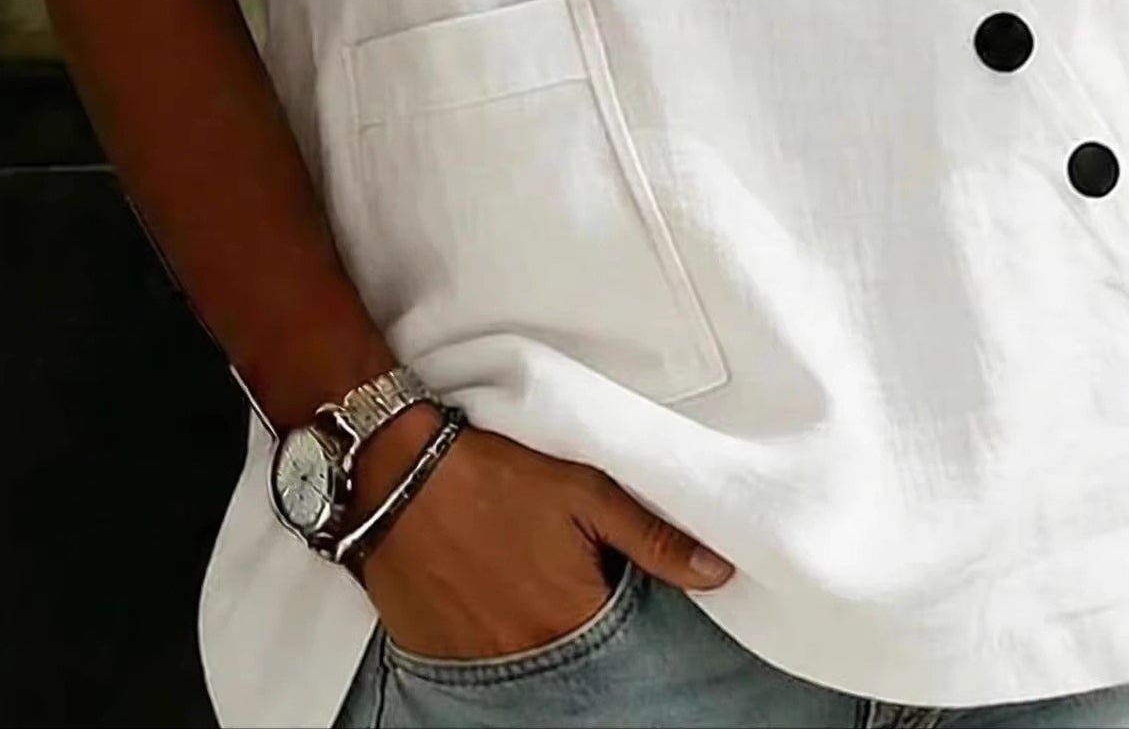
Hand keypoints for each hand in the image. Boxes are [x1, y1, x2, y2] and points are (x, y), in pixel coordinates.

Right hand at [350, 411, 734, 660]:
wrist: (397, 472)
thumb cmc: (495, 475)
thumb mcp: (585, 491)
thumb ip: (653, 538)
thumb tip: (718, 573)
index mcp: (570, 619)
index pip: (621, 649)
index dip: (622, 616)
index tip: (611, 588)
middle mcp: (525, 655)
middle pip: (573, 663)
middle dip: (581, 629)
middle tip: (562, 581)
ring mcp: (477, 665)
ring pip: (528, 669)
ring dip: (537, 636)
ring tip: (526, 586)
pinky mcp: (437, 657)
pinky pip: (479, 670)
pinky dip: (494, 641)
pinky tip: (493, 601)